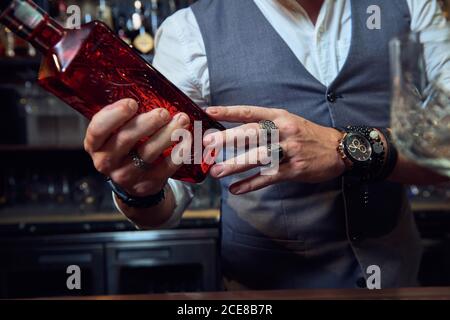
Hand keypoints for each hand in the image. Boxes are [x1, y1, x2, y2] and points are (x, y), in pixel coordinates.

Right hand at [84, 99, 190, 196]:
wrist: (133, 182)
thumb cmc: (125, 148)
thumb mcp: (114, 134)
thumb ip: (121, 118)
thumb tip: (144, 88)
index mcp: (95, 145)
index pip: (97, 130)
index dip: (114, 115)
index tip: (132, 103)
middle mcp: (107, 161)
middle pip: (126, 139)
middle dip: (147, 122)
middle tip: (163, 112)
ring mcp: (127, 175)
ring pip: (148, 153)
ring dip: (168, 134)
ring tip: (182, 120)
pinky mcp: (148, 184)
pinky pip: (166, 167)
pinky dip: (179, 152)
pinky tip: (187, 139)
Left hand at [204, 106, 345, 194]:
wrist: (338, 149)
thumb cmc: (307, 135)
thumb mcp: (288, 122)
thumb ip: (265, 125)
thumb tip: (235, 133)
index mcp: (279, 117)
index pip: (250, 112)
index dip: (229, 111)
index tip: (209, 112)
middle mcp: (283, 132)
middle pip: (252, 134)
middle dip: (228, 139)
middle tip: (208, 144)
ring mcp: (289, 151)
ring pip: (258, 157)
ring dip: (235, 165)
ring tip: (216, 171)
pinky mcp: (293, 170)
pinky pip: (268, 178)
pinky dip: (251, 184)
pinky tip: (236, 189)